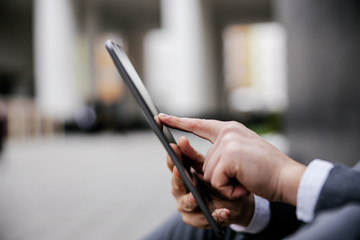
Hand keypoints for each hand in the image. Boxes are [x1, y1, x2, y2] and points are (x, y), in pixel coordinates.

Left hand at [159, 114, 305, 204]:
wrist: (287, 178)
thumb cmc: (265, 171)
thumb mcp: (240, 156)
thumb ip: (220, 152)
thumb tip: (192, 153)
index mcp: (229, 129)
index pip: (198, 125)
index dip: (178, 122)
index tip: (161, 118)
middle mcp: (227, 132)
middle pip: (204, 163)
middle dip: (221, 178)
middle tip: (244, 175)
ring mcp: (227, 142)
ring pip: (208, 174)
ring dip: (226, 184)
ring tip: (246, 178)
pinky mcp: (228, 155)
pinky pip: (215, 181)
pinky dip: (229, 190)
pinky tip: (244, 184)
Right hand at [167, 136, 254, 227]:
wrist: (234, 201)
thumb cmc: (216, 181)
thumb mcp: (207, 167)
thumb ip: (193, 156)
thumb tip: (181, 140)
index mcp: (182, 176)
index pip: (173, 167)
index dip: (171, 159)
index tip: (172, 149)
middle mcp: (181, 191)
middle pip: (176, 185)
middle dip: (178, 178)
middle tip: (180, 171)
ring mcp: (187, 206)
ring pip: (185, 204)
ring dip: (190, 200)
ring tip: (195, 197)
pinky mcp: (197, 220)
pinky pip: (204, 219)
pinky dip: (215, 215)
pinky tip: (224, 212)